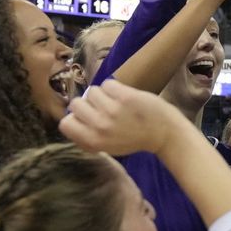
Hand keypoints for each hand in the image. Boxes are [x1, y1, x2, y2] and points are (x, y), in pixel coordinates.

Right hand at [61, 79, 185, 155]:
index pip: (65, 123)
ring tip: (116, 102)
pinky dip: (116, 88)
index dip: (75, 118)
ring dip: (103, 94)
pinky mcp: (125, 96)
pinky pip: (108, 84)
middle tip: (103, 108)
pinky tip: (125, 97)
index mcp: (93, 141)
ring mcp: (112, 110)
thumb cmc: (135, 139)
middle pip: (76, 103)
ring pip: (92, 91)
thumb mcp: (107, 146)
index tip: (86, 118)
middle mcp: (99, 126)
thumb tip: (72, 119)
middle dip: (88, 104)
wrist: (165, 133)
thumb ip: (89, 135)